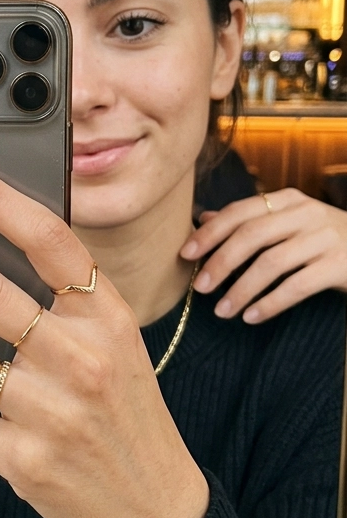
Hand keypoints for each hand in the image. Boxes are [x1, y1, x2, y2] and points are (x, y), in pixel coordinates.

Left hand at [181, 188, 346, 323]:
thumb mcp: (290, 222)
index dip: (210, 233)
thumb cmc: (324, 238)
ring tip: (222, 311)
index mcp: (288, 200)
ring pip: (272, 263)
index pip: (240, 212)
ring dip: (241, 289)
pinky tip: (251, 317)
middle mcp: (306, 214)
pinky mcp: (339, 265)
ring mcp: (324, 238)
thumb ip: (250, 220)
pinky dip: (270, 303)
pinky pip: (297, 286)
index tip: (186, 254)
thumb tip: (204, 218)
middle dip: (220, 262)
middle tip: (200, 287)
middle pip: (252, 236)